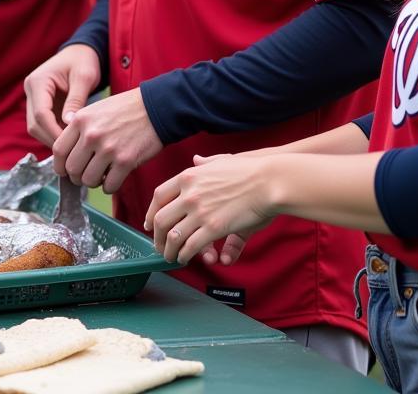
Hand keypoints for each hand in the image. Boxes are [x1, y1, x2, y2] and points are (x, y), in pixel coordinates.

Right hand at [24, 44, 100, 147]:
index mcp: (38, 81)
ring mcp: (34, 98)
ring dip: (52, 138)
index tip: (71, 144)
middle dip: (52, 138)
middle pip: (34, 124)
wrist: (81, 52)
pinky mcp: (40, 105)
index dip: (54, 131)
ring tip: (73, 145)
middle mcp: (31, 90)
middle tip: (73, 149)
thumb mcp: (84, 77)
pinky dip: (55, 133)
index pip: (40, 114)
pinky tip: (71, 139)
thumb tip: (69, 124)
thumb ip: (76, 100)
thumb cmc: (84, 61)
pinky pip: (44, 124)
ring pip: (36, 127)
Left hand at [52, 87, 161, 193]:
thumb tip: (65, 153)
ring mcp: (108, 149)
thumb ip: (79, 128)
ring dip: (94, 182)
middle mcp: (91, 135)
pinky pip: (109, 186)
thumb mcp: (95, 110)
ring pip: (88, 180)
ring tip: (101, 175)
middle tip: (85, 174)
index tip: (66, 170)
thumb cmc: (126, 109)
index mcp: (81, 120)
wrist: (156, 107)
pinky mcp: (126, 161)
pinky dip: (110, 186)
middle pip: (72, 169)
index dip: (60, 165)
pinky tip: (114, 177)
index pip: (58, 151)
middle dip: (77, 177)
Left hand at [144, 153, 274, 265]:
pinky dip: (185, 255)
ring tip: (171, 257)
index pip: (158, 196)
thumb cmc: (249, 171)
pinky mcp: (213, 228)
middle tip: (159, 246)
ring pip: (172, 237)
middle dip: (157, 237)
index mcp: (188, 177)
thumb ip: (205, 163)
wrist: (268, 181)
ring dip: (169, 251)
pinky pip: (190, 246)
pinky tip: (186, 258)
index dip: (150, 213)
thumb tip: (196, 159)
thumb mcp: (221, 162)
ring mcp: (199, 211)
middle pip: (160, 219)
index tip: (148, 223)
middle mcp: (189, 194)